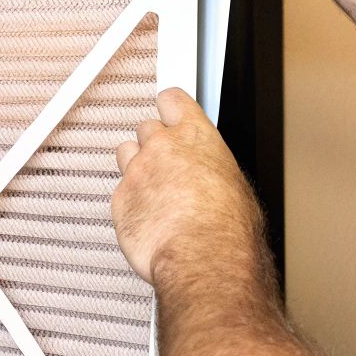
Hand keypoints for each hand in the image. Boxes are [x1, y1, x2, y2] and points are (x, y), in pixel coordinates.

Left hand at [113, 87, 265, 287]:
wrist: (201, 256)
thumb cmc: (225, 227)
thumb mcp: (235, 186)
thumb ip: (212, 169)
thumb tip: (214, 180)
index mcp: (196, 136)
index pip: (172, 100)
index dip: (170, 107)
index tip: (170, 111)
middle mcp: (161, 147)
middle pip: (146, 128)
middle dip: (154, 144)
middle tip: (167, 167)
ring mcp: (136, 172)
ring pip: (126, 155)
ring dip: (137, 168)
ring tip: (154, 192)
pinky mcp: (119, 200)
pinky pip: (120, 193)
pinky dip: (131, 203)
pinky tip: (149, 219)